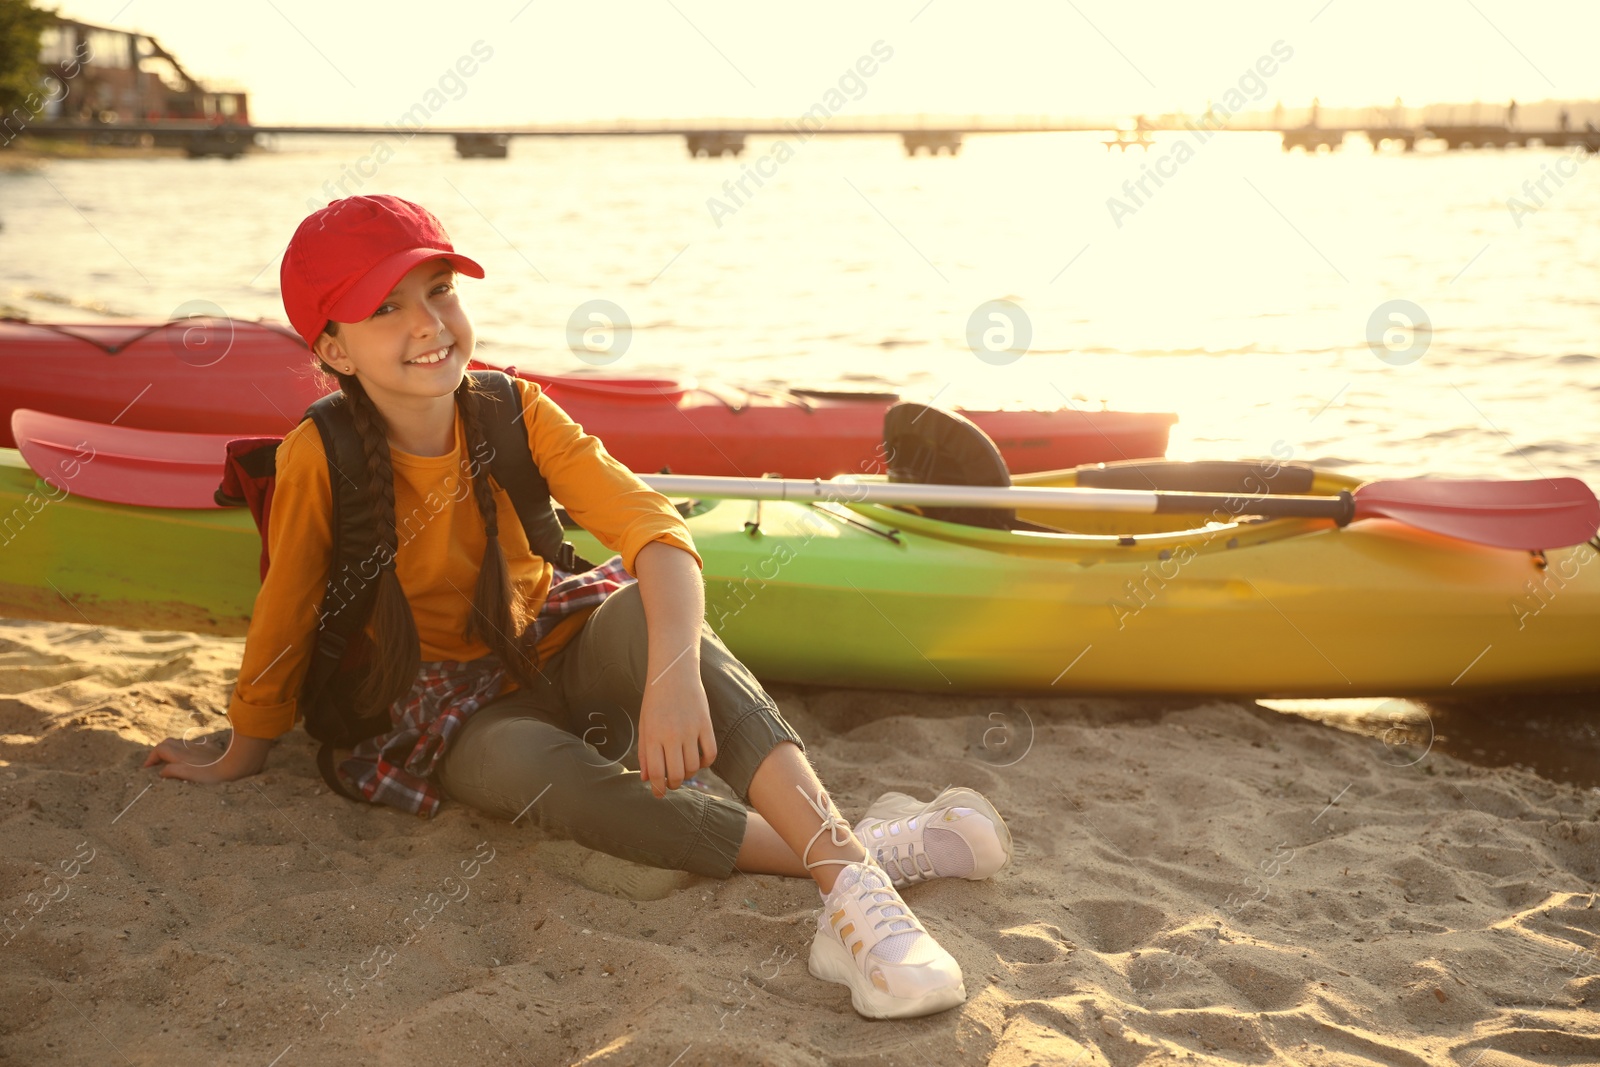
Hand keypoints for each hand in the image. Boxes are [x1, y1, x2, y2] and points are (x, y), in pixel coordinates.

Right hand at [143, 732, 272, 783]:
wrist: (236, 765)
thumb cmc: (212, 774)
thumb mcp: (188, 775)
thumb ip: (173, 771)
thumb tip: (161, 772)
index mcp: (181, 754)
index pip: (160, 749)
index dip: (151, 758)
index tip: (146, 768)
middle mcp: (188, 747)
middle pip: (168, 743)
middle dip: (159, 752)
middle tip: (156, 764)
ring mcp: (200, 746)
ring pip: (181, 743)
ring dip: (172, 750)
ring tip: (170, 762)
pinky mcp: (211, 748)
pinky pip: (195, 745)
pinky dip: (187, 750)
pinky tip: (191, 757)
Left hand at [637, 669, 716, 798]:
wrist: (674, 672)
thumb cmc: (655, 699)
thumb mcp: (644, 724)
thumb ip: (644, 752)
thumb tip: (646, 779)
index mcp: (652, 735)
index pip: (656, 772)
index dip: (658, 788)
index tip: (658, 793)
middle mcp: (671, 735)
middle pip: (676, 774)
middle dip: (673, 784)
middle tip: (671, 783)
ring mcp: (690, 729)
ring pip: (693, 767)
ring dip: (688, 774)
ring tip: (683, 769)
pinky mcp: (705, 724)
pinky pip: (710, 753)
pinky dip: (706, 762)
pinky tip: (698, 759)